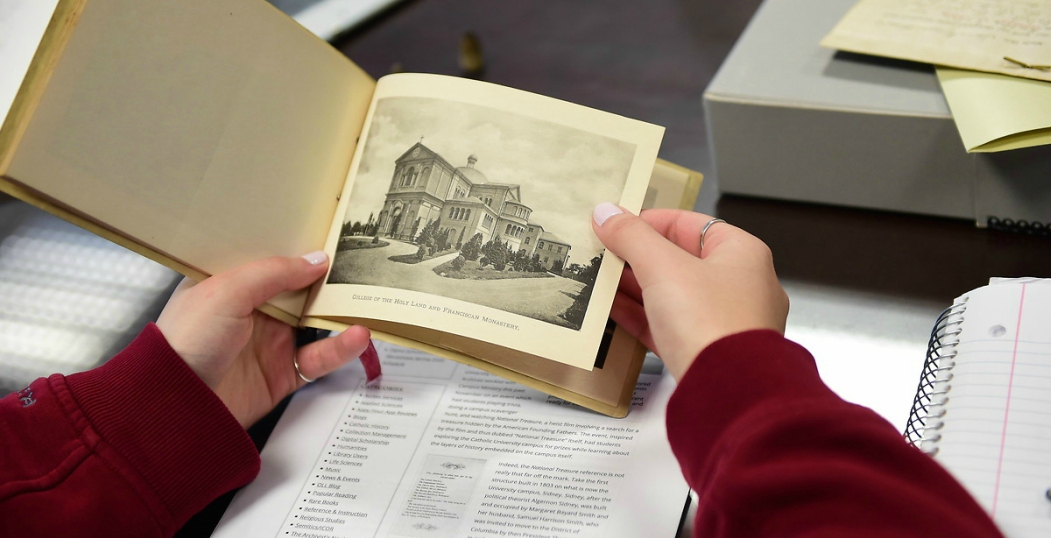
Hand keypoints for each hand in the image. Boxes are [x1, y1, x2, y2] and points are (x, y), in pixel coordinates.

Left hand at [156, 252, 371, 426]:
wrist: (174, 408)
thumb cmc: (186, 342)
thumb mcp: (226, 292)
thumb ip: (274, 273)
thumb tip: (317, 259)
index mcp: (230, 283)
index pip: (271, 259)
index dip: (299, 247)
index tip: (333, 233)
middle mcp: (251, 310)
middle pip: (300, 289)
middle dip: (329, 278)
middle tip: (365, 261)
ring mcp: (269, 343)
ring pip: (316, 322)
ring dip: (340, 312)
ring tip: (368, 298)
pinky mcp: (283, 375)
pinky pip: (319, 358)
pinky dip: (341, 348)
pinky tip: (356, 335)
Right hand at [592, 205, 787, 379]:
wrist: (728, 391)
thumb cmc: (712, 323)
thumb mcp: (663, 267)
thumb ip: (631, 236)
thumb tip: (606, 213)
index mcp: (742, 254)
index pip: (690, 224)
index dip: (649, 221)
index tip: (615, 223)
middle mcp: (739, 285)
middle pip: (679, 260)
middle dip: (637, 256)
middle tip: (602, 251)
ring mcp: (724, 322)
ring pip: (671, 295)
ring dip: (634, 286)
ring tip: (598, 278)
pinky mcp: (706, 353)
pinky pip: (667, 326)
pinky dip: (640, 316)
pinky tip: (610, 308)